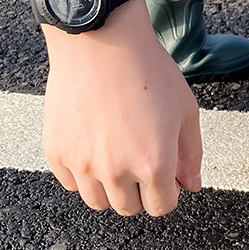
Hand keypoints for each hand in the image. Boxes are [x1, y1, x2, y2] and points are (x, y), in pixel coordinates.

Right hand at [40, 0, 202, 215]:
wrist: (102, 42)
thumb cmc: (149, 72)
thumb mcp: (185, 111)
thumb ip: (190, 154)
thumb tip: (191, 185)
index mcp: (154, 164)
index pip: (161, 207)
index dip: (167, 193)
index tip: (165, 176)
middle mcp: (116, 171)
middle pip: (129, 207)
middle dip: (141, 191)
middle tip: (142, 161)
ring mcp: (83, 163)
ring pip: (98, 202)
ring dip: (111, 188)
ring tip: (118, 157)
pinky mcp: (58, 151)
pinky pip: (71, 182)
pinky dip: (83, 174)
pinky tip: (95, 148)